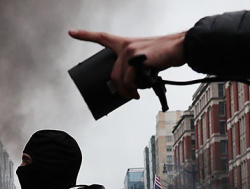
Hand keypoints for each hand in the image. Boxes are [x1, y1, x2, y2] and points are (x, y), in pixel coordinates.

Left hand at [68, 29, 186, 99]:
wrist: (179, 47)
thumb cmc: (163, 55)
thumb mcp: (145, 60)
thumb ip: (133, 68)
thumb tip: (128, 86)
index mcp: (124, 43)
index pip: (101, 37)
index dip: (85, 35)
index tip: (71, 32)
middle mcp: (125, 45)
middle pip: (112, 73)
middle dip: (119, 89)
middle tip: (128, 96)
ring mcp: (130, 51)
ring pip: (119, 78)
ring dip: (126, 92)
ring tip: (134, 96)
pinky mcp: (137, 58)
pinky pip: (128, 80)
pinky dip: (132, 90)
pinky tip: (138, 92)